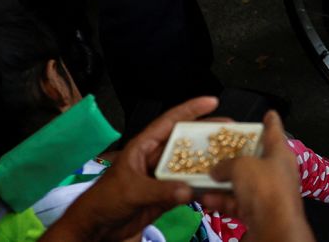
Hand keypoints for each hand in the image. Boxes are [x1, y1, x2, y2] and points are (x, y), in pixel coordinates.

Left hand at [46, 96, 218, 241]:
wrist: (96, 227)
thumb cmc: (105, 199)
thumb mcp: (132, 190)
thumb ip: (160, 190)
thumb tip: (189, 189)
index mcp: (143, 146)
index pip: (170, 121)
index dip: (191, 109)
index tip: (212, 101)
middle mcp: (155, 158)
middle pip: (184, 141)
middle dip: (206, 134)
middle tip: (231, 130)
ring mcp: (161, 177)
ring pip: (188, 164)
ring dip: (207, 162)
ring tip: (230, 156)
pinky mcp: (165, 196)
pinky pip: (186, 187)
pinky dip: (200, 187)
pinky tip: (215, 186)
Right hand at [201, 110, 315, 241]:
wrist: (274, 231)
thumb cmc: (264, 189)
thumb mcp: (242, 167)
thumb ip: (226, 164)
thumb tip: (216, 170)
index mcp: (279, 154)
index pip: (275, 131)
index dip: (270, 121)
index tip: (269, 113)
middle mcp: (276, 172)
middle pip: (253, 159)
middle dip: (234, 155)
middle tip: (217, 149)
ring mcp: (267, 195)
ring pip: (241, 184)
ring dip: (221, 182)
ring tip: (201, 178)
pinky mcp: (257, 215)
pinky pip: (236, 203)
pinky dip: (221, 201)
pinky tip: (205, 199)